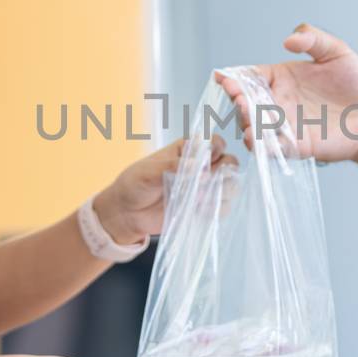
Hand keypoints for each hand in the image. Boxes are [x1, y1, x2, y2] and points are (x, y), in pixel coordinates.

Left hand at [96, 134, 234, 243]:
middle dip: (223, 173)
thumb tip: (199, 168)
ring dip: (221, 192)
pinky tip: (198, 210)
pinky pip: (223, 207)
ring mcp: (204, 188)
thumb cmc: (134, 184)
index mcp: (188, 150)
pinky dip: (216, 209)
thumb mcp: (148, 172)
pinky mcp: (203, 207)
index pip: (215, 142)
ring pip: (231, 185)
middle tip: (205, 183)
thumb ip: (173, 167)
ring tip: (199, 199)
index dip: (217, 149)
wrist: (126, 214)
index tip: (207, 160)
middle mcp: (201, 167)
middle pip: (229, 163)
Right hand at [215, 23, 357, 166]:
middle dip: (237, 99)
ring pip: (254, 126)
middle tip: (238, 96)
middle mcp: (278, 102)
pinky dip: (262, 146)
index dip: (234, 77)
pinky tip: (257, 139)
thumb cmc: (357, 84)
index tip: (225, 77)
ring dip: (247, 122)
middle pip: (246, 102)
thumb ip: (313, 39)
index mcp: (280, 78)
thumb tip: (288, 40)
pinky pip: (273, 149)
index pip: (249, 76)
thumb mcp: (337, 51)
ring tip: (249, 116)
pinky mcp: (296, 146)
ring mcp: (285, 126)